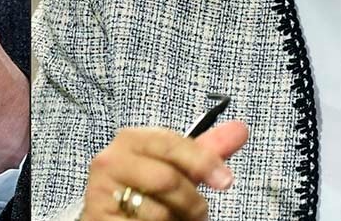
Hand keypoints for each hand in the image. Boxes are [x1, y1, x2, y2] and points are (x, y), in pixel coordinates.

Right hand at [82, 122, 247, 220]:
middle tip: (197, 213)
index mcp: (130, 140)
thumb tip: (241, 129)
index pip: (170, 143)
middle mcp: (109, 161)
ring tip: (173, 220)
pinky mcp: (99, 218)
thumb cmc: (149, 190)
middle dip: (191, 202)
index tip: (226, 180)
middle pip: (167, 179)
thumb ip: (205, 152)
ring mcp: (100, 192)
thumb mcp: (177, 168)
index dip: (202, 161)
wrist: (112, 215)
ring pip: (157, 211)